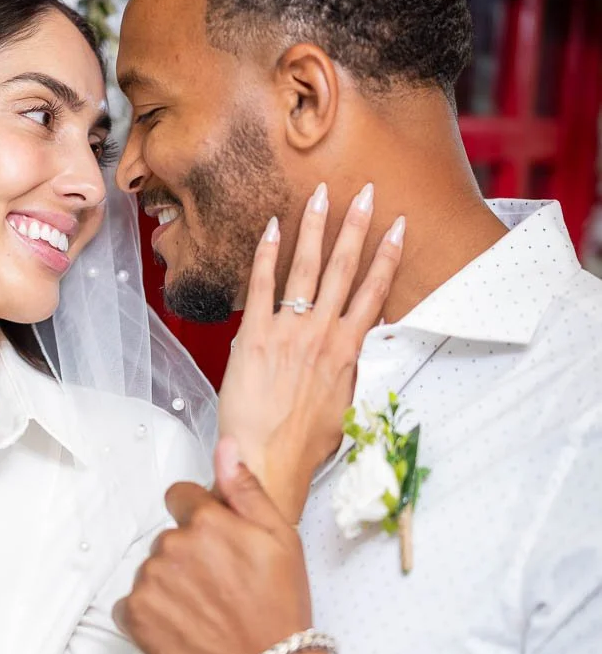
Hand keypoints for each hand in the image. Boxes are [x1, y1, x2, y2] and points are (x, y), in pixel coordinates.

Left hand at [114, 445, 327, 653]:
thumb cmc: (280, 605)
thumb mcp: (281, 537)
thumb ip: (245, 488)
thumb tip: (225, 447)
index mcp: (207, 521)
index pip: (180, 497)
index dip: (200, 519)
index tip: (217, 545)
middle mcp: (172, 546)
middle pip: (168, 537)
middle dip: (188, 555)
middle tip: (219, 586)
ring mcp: (150, 582)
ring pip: (151, 570)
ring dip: (169, 585)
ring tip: (203, 610)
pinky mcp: (135, 617)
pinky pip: (129, 604)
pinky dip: (149, 614)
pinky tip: (179, 626)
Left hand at [219, 183, 404, 523]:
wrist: (267, 460)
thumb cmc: (304, 444)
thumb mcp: (343, 406)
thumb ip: (347, 370)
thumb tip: (352, 352)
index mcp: (348, 351)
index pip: (374, 293)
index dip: (388, 257)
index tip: (398, 227)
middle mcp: (322, 334)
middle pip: (344, 269)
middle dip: (355, 226)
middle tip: (363, 192)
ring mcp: (287, 332)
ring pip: (306, 269)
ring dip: (316, 228)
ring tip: (321, 195)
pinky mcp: (253, 337)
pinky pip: (261, 285)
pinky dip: (266, 254)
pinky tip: (271, 226)